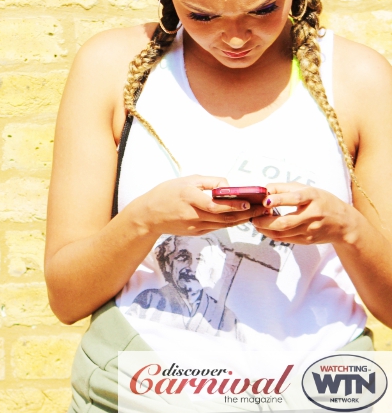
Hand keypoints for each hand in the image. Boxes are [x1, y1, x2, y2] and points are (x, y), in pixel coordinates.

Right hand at [133, 175, 267, 236]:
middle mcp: (192, 214)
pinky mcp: (195, 232)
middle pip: (224, 217)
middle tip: (263, 208)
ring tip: (257, 213)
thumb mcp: (186, 180)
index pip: (215, 205)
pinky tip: (241, 217)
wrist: (148, 215)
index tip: (249, 202)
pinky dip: (229, 222)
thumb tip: (229, 186)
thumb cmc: (166, 193)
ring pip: (223, 224)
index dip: (233, 205)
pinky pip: (216, 227)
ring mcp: (194, 226)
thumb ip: (209, 182)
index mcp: (189, 197)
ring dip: (241, 219)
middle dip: (246, 213)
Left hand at [251, 182, 352, 244]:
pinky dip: (272, 234)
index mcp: (313, 197)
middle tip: (254, 218)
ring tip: (256, 223)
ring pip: (283, 233)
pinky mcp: (308, 240)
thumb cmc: (321, 201)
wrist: (344, 223)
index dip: (278, 200)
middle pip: (286, 222)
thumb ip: (284, 188)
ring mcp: (311, 229)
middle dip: (265, 221)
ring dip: (265, 229)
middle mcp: (313, 214)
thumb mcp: (307, 189)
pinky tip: (265, 229)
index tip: (265, 201)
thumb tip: (263, 190)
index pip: (294, 198)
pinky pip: (285, 239)